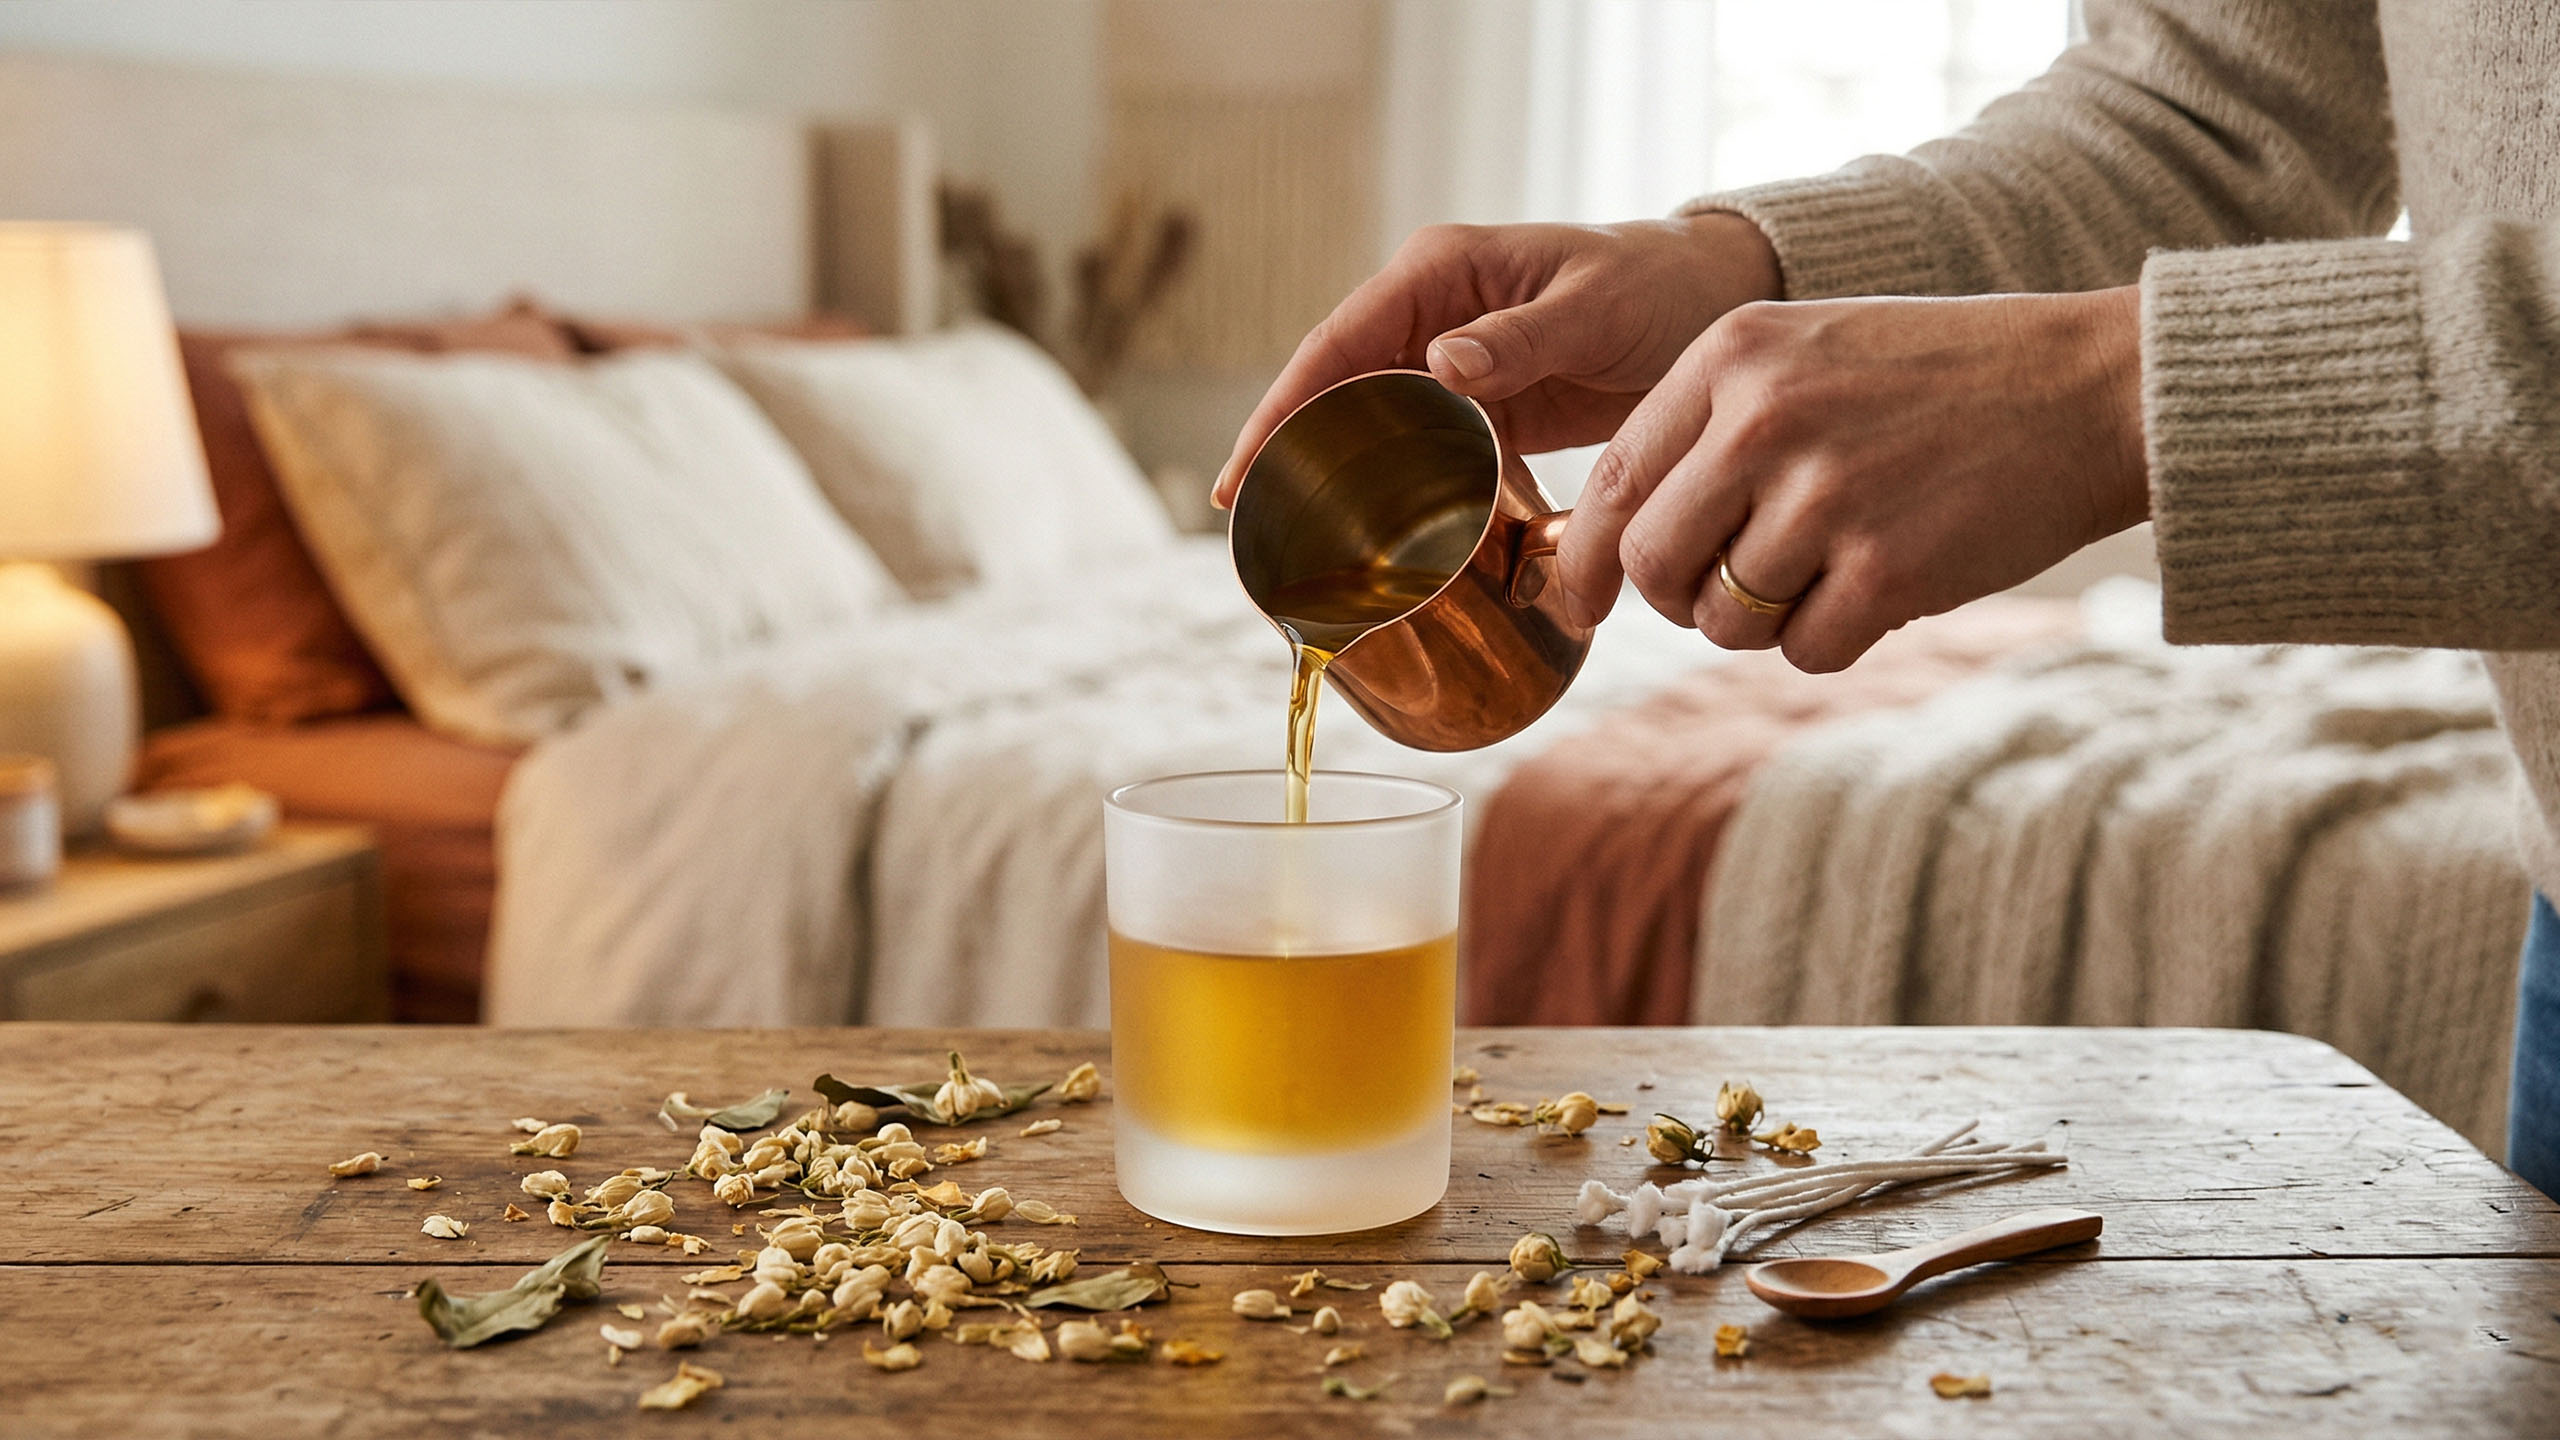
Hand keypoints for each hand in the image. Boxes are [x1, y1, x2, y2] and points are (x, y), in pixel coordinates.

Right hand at [1212, 213, 1781, 507]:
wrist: (1710, 301)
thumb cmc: (1656, 287)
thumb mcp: (1595, 307)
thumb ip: (1521, 337)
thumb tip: (1440, 363)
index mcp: (1441, 272)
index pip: (1338, 342)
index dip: (1283, 406)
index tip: (1244, 471)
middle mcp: (1430, 313)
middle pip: (1336, 387)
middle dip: (1289, 451)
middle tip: (1251, 525)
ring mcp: (1450, 362)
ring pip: (1370, 423)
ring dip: (1334, 476)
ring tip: (1290, 542)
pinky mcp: (1481, 407)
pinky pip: (1421, 450)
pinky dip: (1396, 491)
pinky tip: (1372, 538)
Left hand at [1555, 286, 2147, 671]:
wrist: (2091, 387)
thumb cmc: (1941, 377)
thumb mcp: (1808, 352)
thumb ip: (1710, 427)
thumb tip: (1613, 542)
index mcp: (1733, 355)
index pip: (1617, 482)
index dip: (1588, 560)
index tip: (1581, 603)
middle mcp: (1764, 420)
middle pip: (1655, 564)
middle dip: (1680, 599)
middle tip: (1730, 591)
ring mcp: (1824, 496)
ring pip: (1725, 620)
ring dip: (1767, 620)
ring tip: (1831, 569)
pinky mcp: (1885, 569)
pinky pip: (1804, 651)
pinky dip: (1832, 641)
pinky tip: (1878, 590)